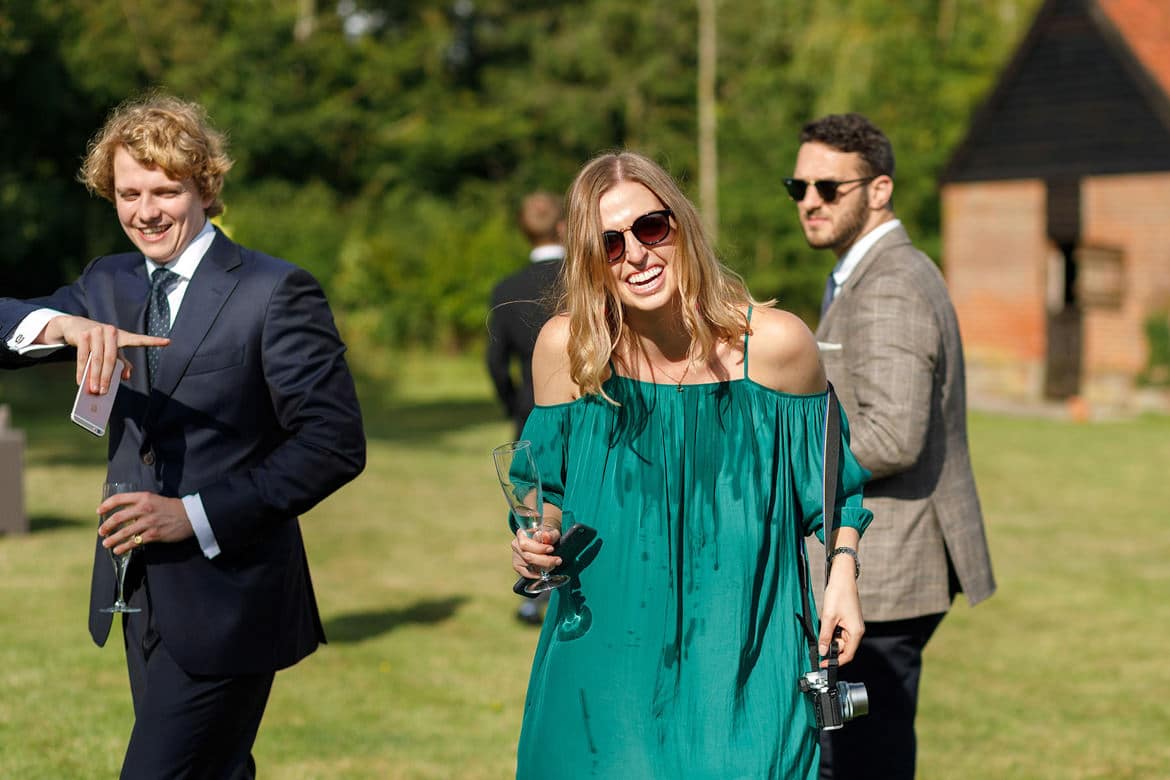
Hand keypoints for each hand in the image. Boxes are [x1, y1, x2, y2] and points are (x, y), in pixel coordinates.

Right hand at [41, 315, 169, 392]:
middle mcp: (111, 332)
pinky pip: (81, 357)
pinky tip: (81, 381)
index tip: (168, 342)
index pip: (138, 340)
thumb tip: (125, 377)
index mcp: (122, 336)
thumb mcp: (113, 350)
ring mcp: (96, 332)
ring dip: (93, 377)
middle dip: (106, 377)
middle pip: (110, 359)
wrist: (76, 325)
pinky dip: (81, 371)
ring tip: (92, 390)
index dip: (153, 341)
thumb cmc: (100, 341)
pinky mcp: (82, 335)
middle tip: (103, 392)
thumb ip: (122, 363)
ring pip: (95, 359)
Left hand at [97, 491, 193, 555]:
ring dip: (112, 539)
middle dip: (106, 526)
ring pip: (124, 532)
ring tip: (106, 543)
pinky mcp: (154, 534)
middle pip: (118, 517)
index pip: (119, 499)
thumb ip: (140, 504)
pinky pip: (135, 542)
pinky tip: (118, 550)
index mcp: (144, 497)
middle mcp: (145, 508)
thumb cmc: (172, 508)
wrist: (191, 516)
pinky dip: (124, 547)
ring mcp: (149, 522)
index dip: (106, 505)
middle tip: (101, 531)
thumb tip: (123, 513)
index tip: (99, 511)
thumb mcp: (155, 499)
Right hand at [510, 525, 561, 578]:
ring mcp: (516, 556)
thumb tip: (546, 536)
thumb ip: (550, 534)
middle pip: (528, 556)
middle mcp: (516, 545)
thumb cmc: (546, 535)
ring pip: (527, 565)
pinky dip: (534, 574)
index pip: (526, 543)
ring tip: (553, 564)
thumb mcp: (551, 532)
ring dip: (542, 567)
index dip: (539, 548)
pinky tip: (543, 573)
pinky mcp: (517, 565)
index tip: (551, 549)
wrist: (543, 539)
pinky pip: (524, 573)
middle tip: (557, 560)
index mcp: (521, 534)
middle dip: (544, 560)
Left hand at [818, 557, 864, 665]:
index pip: (847, 655)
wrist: (842, 579)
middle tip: (819, 642)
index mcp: (856, 632)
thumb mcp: (828, 617)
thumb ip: (825, 636)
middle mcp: (857, 631)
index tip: (824, 664)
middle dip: (831, 647)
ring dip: (831, 638)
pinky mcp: (849, 621)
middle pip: (844, 648)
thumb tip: (823, 651)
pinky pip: (840, 632)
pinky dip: (832, 631)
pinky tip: (827, 623)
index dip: (835, 661)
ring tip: (824, 626)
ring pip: (841, 640)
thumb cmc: (838, 595)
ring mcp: (853, 626)